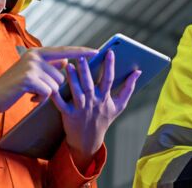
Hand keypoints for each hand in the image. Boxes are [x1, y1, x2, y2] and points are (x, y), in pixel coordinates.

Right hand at [0, 46, 96, 119]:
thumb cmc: (13, 87)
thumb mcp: (31, 72)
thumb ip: (48, 66)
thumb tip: (65, 62)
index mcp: (37, 52)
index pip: (65, 51)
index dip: (81, 52)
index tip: (97, 52)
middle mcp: (35, 56)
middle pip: (62, 75)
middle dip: (53, 87)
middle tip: (37, 91)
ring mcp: (31, 66)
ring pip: (56, 85)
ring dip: (46, 94)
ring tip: (32, 93)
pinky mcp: (28, 79)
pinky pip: (48, 92)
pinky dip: (41, 99)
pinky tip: (30, 98)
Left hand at [50, 50, 140, 168]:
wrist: (89, 140)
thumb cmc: (104, 119)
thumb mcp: (119, 105)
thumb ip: (129, 88)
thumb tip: (138, 72)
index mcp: (105, 98)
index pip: (109, 79)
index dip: (110, 66)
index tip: (110, 52)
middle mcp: (93, 102)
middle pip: (90, 84)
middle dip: (86, 71)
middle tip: (82, 57)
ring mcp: (81, 109)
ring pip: (76, 92)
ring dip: (73, 79)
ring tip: (69, 65)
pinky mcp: (68, 114)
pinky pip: (61, 104)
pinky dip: (57, 97)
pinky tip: (53, 86)